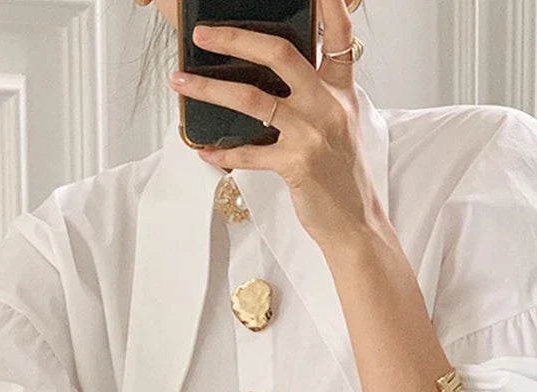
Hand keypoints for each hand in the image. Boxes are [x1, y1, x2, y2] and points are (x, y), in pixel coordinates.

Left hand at [168, 0, 382, 248]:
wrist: (355, 224)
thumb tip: (271, 83)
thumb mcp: (339, 128)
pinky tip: (204, 151)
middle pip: (280, 54)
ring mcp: (313, 134)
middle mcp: (327, 106)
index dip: (327, 5)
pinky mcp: (297, 164)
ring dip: (210, 89)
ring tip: (181, 82)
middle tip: (204, 35)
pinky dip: (222, 153)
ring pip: (253, 99)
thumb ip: (314, 99)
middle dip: (236, 39)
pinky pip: (249, 152)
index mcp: (339, 93)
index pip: (338, 37)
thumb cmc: (342, 179)